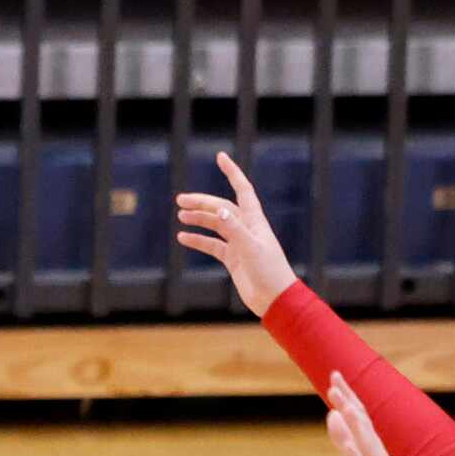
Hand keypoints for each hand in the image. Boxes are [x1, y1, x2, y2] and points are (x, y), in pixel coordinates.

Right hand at [174, 151, 297, 316]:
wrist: (274, 298)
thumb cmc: (269, 272)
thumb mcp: (250, 249)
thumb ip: (234, 230)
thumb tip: (218, 211)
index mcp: (254, 221)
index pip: (242, 190)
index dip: (232, 173)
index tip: (220, 157)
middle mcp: (246, 228)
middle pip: (221, 208)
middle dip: (202, 202)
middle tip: (180, 200)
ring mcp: (239, 243)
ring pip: (215, 225)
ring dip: (199, 219)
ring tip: (180, 216)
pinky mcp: (233, 258)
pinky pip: (212, 245)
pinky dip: (198, 241)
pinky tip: (183, 238)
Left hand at [326, 374, 425, 455]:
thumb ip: (343, 438)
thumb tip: (333, 414)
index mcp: (370, 444)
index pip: (358, 414)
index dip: (347, 395)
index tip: (335, 375)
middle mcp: (375, 450)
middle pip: (360, 420)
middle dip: (347, 400)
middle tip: (334, 381)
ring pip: (364, 438)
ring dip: (352, 421)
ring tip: (339, 403)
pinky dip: (355, 452)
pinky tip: (348, 441)